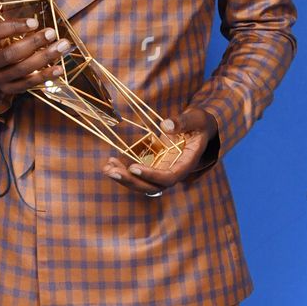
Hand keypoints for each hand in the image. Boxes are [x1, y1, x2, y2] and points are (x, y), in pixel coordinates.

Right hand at [0, 0, 71, 97]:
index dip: (13, 27)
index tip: (34, 22)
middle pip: (10, 54)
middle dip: (33, 43)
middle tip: (52, 32)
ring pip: (21, 70)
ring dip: (44, 58)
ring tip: (62, 46)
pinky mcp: (8, 89)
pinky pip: (28, 84)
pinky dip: (45, 77)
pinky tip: (59, 68)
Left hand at [103, 107, 219, 192]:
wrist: (198, 129)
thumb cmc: (199, 123)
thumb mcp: (196, 118)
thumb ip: (183, 121)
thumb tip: (165, 126)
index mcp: (187, 164)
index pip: (169, 178)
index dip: (152, 176)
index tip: (133, 167)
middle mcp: (174, 172)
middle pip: (153, 187)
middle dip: (132, 181)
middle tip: (112, 171)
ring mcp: (163, 171)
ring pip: (143, 184)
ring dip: (125, 179)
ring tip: (107, 168)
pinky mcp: (154, 166)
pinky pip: (138, 174)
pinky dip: (124, 171)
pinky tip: (110, 162)